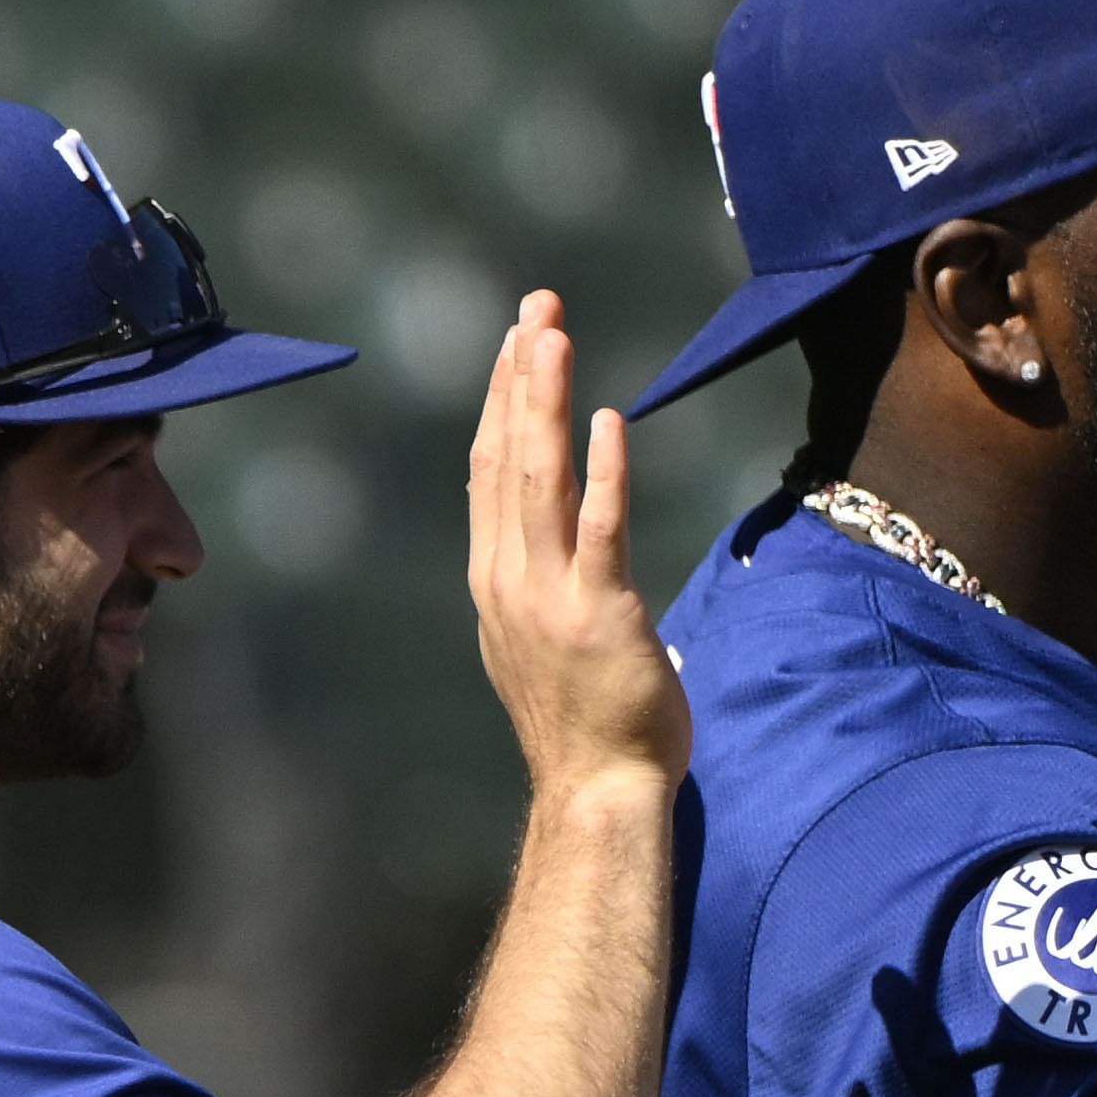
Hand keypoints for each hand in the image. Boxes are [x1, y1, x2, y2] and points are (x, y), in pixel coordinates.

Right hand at [466, 288, 684, 790]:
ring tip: (550, 335)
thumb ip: (543, 581)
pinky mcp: (599, 612)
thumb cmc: (584, 721)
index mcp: (494, 580)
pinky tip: (608, 419)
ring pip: (538, 478)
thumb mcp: (545, 638)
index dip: (501, 400)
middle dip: (518, 376)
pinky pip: (600, 528)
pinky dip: (603, 470)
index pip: (488, 470)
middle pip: (505, 456)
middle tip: (535, 306)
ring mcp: (547, 596)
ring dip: (543, 401)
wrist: (594, 789)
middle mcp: (508, 578)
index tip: (516, 340)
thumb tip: (554, 541)